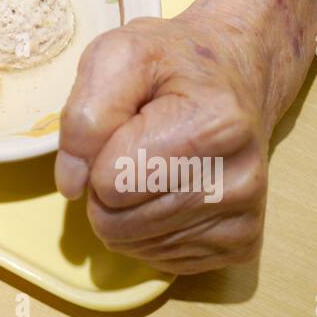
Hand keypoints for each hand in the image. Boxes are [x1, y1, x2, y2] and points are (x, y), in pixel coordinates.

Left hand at [55, 0, 316, 273]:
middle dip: (105, 186)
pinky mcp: (242, 244)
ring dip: (123, 210)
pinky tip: (167, 188)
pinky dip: (148, 229)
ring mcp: (245, 216)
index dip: (96, 154)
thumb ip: (84, 116)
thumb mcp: (115, 56)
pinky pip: (161, 260)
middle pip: (118, 222)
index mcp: (213, 125)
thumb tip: (72, 186)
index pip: (110, 181)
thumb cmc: (171, 62)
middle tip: (132, 146)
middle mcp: (239, 179)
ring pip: (134, 245)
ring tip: (149, 164)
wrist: (235, 74)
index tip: (124, 123)